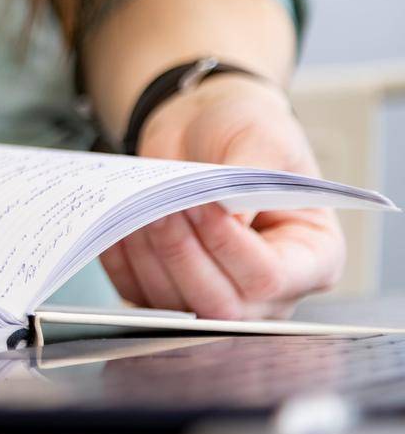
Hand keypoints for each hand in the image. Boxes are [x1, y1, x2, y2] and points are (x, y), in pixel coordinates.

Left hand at [99, 74, 344, 319]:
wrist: (200, 129)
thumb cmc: (245, 132)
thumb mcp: (264, 139)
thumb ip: (252, 180)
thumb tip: (227, 222)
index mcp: (312, 258)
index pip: (270, 277)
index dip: (230, 246)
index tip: (202, 205)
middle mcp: (269, 292)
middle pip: (220, 304)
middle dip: (182, 254)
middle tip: (162, 210)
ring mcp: (217, 296)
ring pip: (174, 304)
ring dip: (150, 256)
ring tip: (140, 210)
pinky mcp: (169, 290)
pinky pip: (138, 293)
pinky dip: (122, 262)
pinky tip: (120, 224)